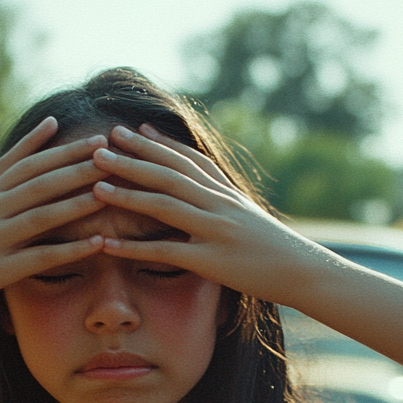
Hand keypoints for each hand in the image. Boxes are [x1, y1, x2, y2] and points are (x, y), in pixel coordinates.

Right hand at [0, 117, 109, 316]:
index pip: (19, 161)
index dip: (45, 143)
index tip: (70, 124)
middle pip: (39, 181)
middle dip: (75, 164)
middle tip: (106, 150)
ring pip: (43, 214)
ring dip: (79, 200)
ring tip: (110, 190)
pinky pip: (41, 257)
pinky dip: (71, 249)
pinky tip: (99, 242)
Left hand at [89, 124, 341, 305]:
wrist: (307, 272)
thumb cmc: (280, 250)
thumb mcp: (252, 217)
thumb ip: (229, 203)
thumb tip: (211, 192)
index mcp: (228, 194)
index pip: (189, 160)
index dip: (160, 144)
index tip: (136, 129)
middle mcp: (219, 204)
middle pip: (169, 174)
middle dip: (133, 157)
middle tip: (101, 143)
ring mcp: (215, 230)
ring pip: (164, 205)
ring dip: (127, 193)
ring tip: (95, 184)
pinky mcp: (211, 261)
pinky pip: (165, 252)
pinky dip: (133, 248)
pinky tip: (108, 245)